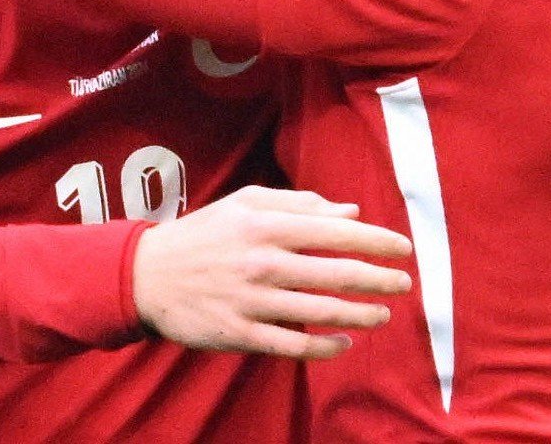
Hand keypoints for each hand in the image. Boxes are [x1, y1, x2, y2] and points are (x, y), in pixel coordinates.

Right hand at [132, 185, 412, 359]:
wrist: (146, 274)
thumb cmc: (205, 233)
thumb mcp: (247, 202)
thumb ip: (300, 204)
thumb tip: (351, 213)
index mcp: (267, 225)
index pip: (336, 232)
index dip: (377, 241)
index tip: (404, 248)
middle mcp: (263, 262)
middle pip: (336, 274)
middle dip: (379, 280)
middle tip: (404, 283)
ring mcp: (251, 301)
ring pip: (320, 312)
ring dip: (360, 315)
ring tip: (383, 315)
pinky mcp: (239, 333)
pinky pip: (292, 345)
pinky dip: (324, 347)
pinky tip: (344, 343)